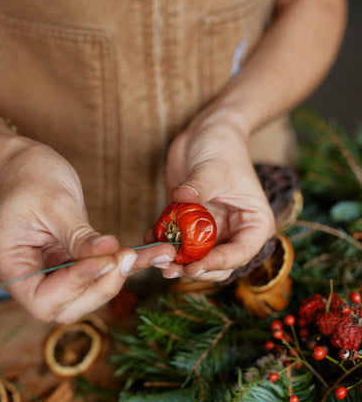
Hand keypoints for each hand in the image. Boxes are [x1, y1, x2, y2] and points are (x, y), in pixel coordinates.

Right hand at [0, 139, 166, 322]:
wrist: (29, 165)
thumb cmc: (33, 176)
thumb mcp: (56, 203)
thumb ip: (79, 235)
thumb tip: (109, 254)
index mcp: (7, 264)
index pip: (41, 298)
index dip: (75, 286)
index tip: (103, 260)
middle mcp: (25, 276)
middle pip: (66, 305)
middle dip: (101, 285)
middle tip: (127, 257)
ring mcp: (48, 274)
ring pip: (87, 294)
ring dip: (119, 277)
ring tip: (150, 254)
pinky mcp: (69, 266)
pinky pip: (98, 273)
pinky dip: (126, 265)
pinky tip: (154, 254)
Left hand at [147, 107, 274, 281]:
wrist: (207, 132)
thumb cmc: (222, 147)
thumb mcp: (213, 169)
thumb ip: (199, 188)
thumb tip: (182, 198)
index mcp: (254, 224)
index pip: (240, 253)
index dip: (217, 264)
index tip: (194, 267)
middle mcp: (235, 232)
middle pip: (218, 263)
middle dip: (194, 268)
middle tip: (169, 269)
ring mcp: (212, 230)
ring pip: (196, 257)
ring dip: (176, 262)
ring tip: (157, 261)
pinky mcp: (190, 223)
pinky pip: (177, 240)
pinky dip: (162, 243)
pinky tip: (148, 240)